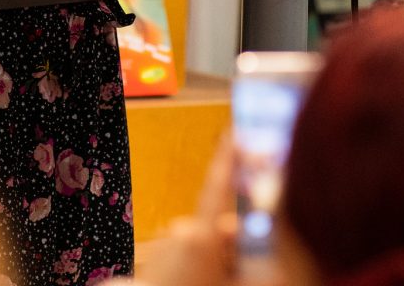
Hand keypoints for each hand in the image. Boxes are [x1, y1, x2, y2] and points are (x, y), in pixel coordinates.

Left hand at [134, 134, 236, 285]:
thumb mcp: (232, 281)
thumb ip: (243, 258)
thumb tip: (248, 238)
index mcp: (203, 236)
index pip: (220, 188)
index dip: (229, 159)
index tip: (235, 134)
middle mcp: (182, 233)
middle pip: (218, 229)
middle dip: (231, 247)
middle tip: (241, 271)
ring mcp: (168, 244)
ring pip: (200, 245)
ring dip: (211, 261)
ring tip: (208, 281)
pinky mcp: (154, 257)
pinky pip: (182, 256)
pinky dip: (191, 266)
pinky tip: (190, 282)